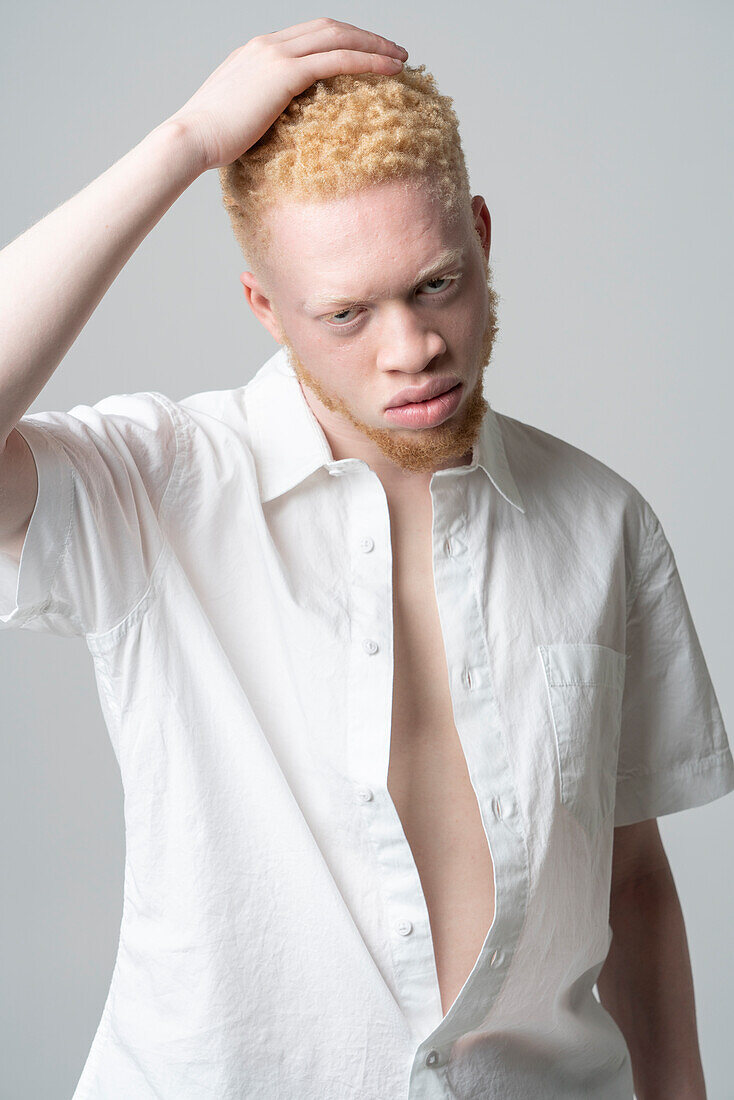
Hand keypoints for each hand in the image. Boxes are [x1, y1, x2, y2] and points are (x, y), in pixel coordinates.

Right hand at [165, 18, 407, 173]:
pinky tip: (391, 70)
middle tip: (393, 51)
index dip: (340, 40)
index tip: (364, 54)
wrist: (190, 139)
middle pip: (328, 27)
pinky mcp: (285, 74)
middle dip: (364, 36)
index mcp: (255, 53)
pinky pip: (338, 60)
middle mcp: (267, 45)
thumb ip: (259, 115)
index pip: (307, 35)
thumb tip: (274, 138)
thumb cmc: (209, 143)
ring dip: (374, 44)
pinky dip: (368, 61)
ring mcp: (275, 55)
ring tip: (401, 59)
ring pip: (338, 37)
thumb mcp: (237, 121)